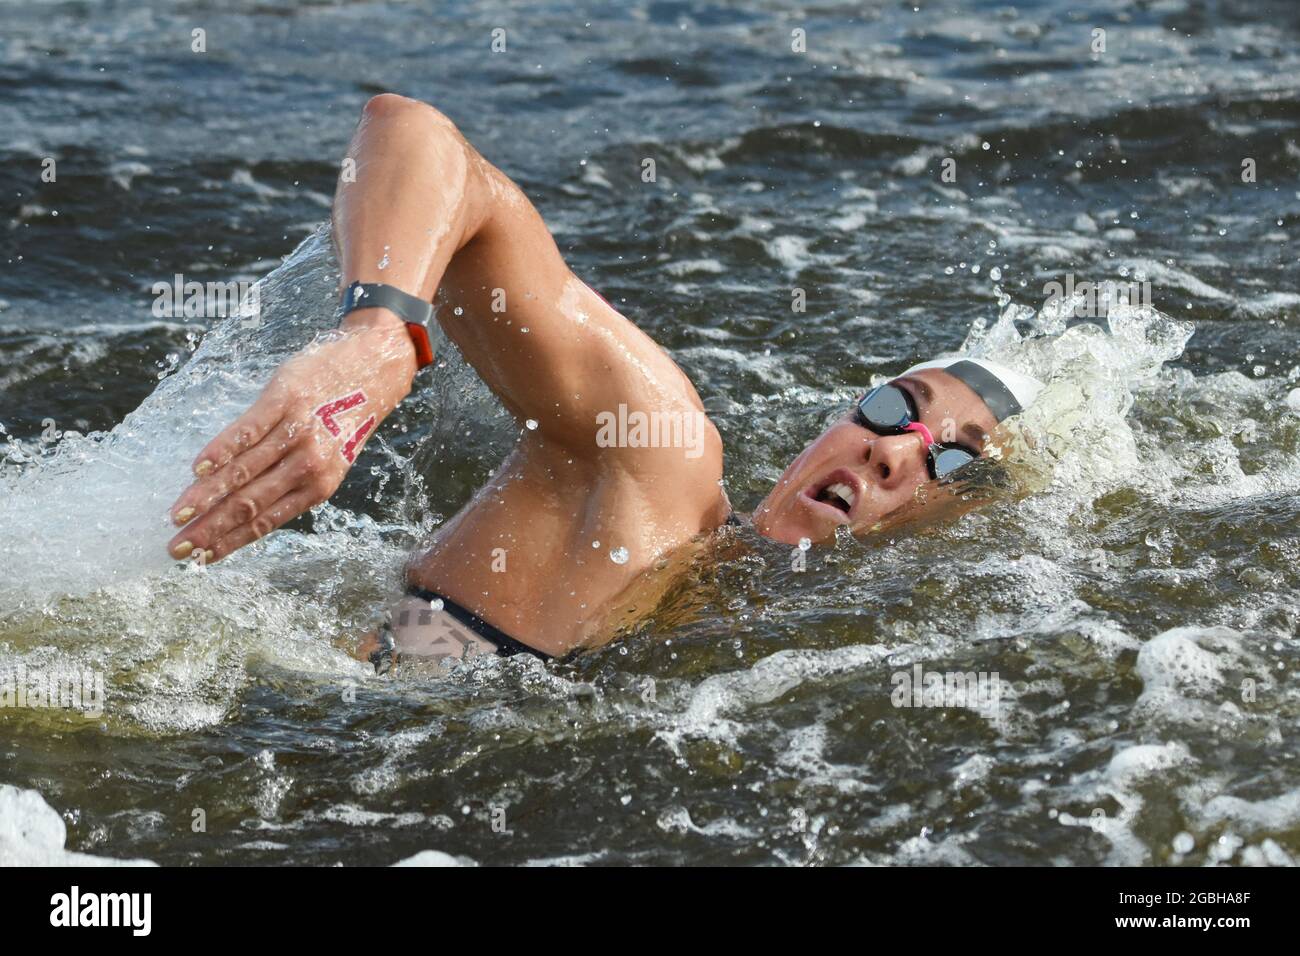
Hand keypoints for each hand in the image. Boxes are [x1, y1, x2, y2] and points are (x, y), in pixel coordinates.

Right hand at [166, 317, 416, 563]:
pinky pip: (248, 430)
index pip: (265, 522)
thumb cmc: (341, 418)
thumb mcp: (327, 459)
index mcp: (318, 487)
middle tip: (176, 548)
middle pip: (249, 503)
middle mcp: (308, 464)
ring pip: (245, 471)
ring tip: (177, 514)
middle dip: (210, 529)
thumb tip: (244, 508)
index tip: (200, 559)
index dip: (230, 542)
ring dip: (206, 496)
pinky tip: (198, 469)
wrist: (374, 369)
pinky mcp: (285, 399)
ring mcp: (297, 432)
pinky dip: (222, 450)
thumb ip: (292, 482)